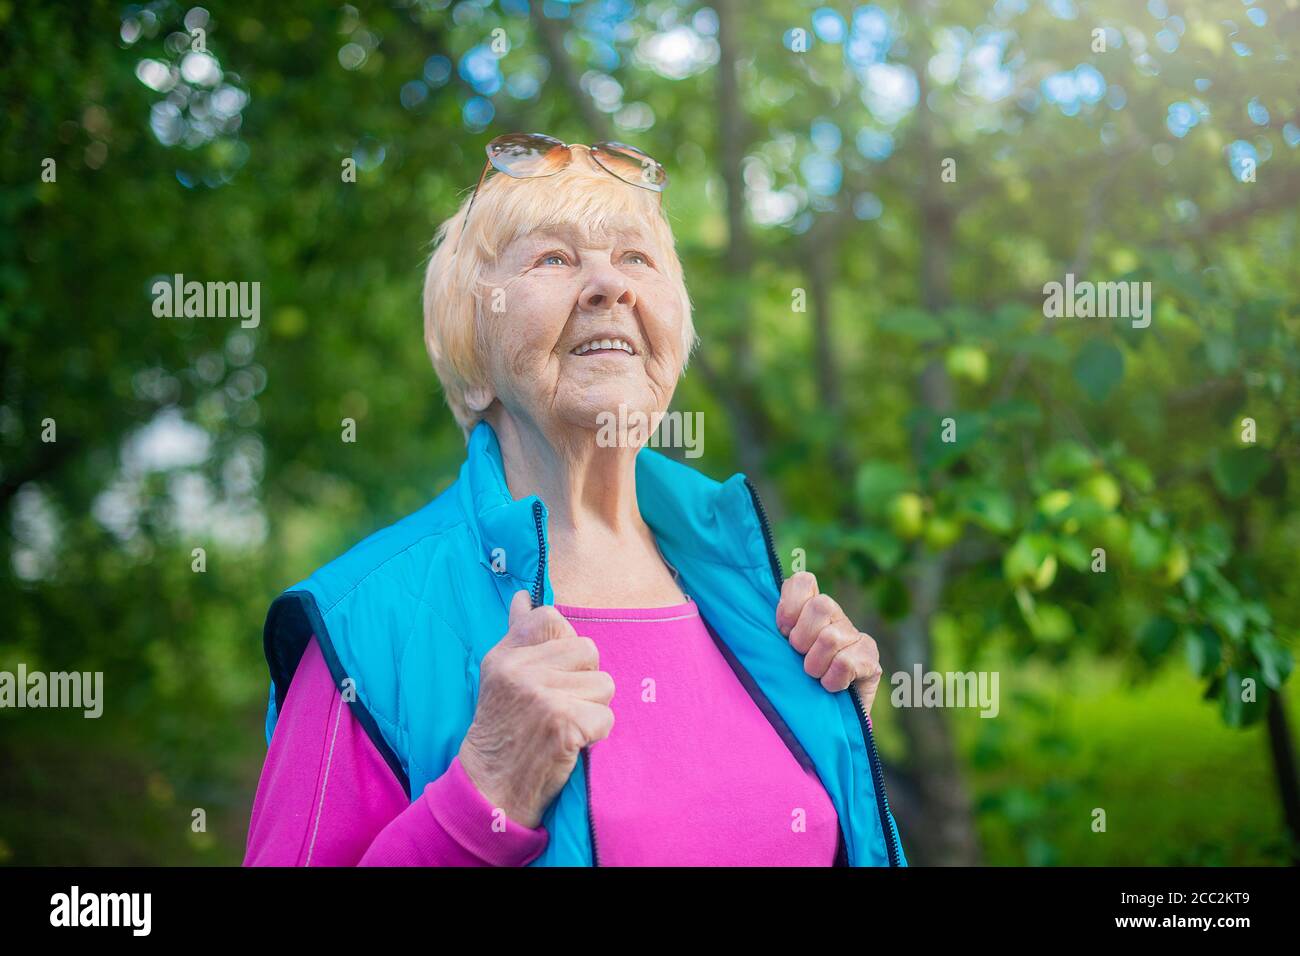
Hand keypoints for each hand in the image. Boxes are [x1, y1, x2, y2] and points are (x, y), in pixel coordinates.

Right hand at [458, 590, 615, 827]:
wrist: (491, 790)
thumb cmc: (501, 731)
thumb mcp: (498, 677)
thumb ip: (517, 636)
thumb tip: (524, 597)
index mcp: (505, 656)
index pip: (551, 618)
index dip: (565, 644)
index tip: (555, 671)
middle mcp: (521, 671)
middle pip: (588, 651)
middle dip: (584, 680)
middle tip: (560, 705)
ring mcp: (543, 696)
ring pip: (603, 684)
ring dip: (592, 708)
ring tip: (565, 724)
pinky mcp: (564, 723)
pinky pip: (607, 717)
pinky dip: (596, 735)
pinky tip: (571, 743)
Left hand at [775, 571, 883, 714]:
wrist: (821, 725)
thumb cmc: (790, 687)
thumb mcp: (772, 655)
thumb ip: (764, 632)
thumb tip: (749, 608)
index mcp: (809, 610)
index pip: (803, 581)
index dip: (789, 605)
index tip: (782, 631)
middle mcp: (836, 617)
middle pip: (821, 605)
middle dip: (802, 638)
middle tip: (799, 659)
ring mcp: (856, 637)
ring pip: (831, 637)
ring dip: (815, 665)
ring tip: (814, 677)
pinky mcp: (872, 660)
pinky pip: (847, 662)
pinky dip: (833, 679)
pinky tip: (832, 687)